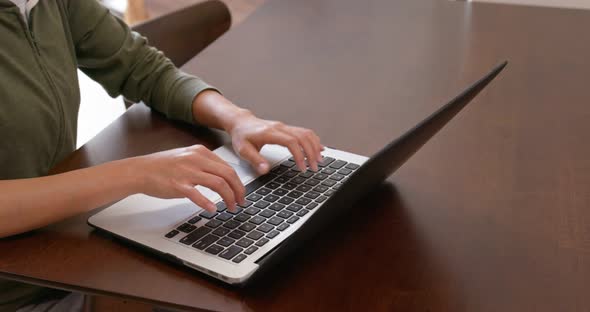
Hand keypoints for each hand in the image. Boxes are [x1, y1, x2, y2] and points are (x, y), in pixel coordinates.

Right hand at [133, 145, 244, 211]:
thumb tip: (222, 176)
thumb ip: (204, 163)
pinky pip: (197, 194)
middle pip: (227, 174)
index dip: (238, 182)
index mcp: (200, 152)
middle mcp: (196, 159)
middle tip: (241, 202)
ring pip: (218, 183)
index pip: (228, 167)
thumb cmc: (162, 166)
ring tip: (231, 207)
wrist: (139, 170)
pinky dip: (208, 203)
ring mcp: (187, 171)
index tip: (241, 192)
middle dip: (238, 190)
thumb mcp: (186, 157)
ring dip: (229, 198)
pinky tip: (213, 209)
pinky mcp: (178, 184)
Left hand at [191, 90, 323, 173]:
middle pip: (302, 137)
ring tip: (318, 160)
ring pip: (306, 133)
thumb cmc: (242, 136)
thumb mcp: (243, 150)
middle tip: (313, 167)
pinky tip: (318, 148)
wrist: (241, 122)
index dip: (299, 155)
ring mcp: (284, 127)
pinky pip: (304, 132)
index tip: (302, 167)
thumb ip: (255, 160)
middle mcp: (280, 128)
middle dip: (311, 153)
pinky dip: (313, 140)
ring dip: (315, 146)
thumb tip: (265, 170)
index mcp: (270, 133)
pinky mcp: (287, 128)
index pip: (291, 142)